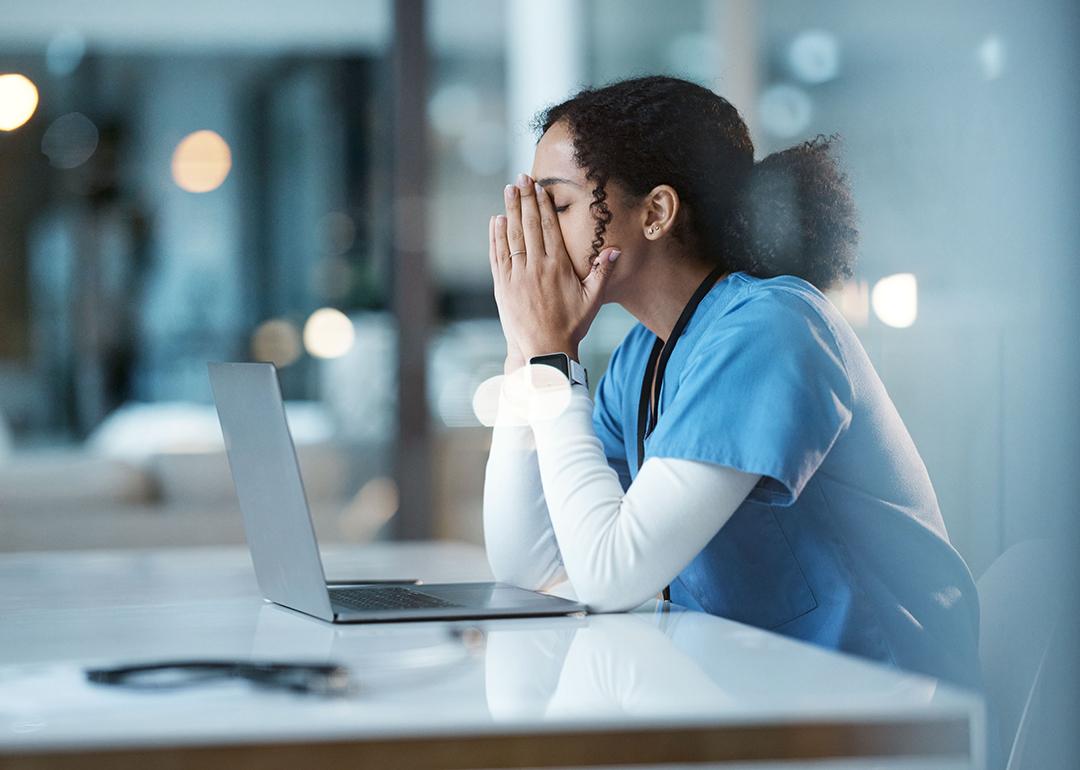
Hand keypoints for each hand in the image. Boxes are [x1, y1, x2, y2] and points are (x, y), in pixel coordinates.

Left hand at [488, 173, 618, 363]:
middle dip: (524, 200)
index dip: (543, 205)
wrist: (545, 351)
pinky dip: (496, 237)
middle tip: (521, 178)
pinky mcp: (503, 287)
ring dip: (509, 212)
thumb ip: (602, 272)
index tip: (539, 187)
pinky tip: (496, 221)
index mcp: (558, 267)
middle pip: (528, 226)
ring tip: (508, 191)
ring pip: (511, 237)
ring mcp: (517, 277)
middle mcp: (536, 268)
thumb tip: (614, 250)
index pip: (548, 228)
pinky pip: (498, 256)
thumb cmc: (571, 326)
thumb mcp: (592, 299)